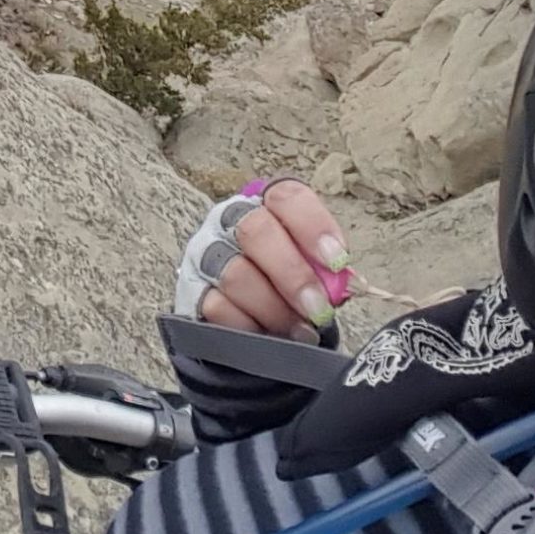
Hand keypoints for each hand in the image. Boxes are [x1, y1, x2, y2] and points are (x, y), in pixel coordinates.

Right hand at [200, 179, 352, 339]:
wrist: (255, 317)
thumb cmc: (289, 285)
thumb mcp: (314, 271)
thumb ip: (327, 271)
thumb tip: (343, 283)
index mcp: (266, 204)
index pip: (286, 197)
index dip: (313, 227)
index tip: (337, 262)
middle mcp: (229, 219)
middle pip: (255, 231)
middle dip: (293, 274)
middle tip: (319, 308)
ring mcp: (205, 253)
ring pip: (236, 274)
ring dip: (274, 308)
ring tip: (300, 330)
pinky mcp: (191, 291)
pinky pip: (217, 307)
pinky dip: (250, 326)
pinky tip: (269, 336)